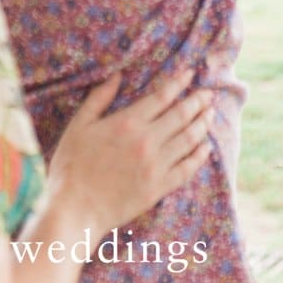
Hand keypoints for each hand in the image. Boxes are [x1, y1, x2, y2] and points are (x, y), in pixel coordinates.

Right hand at [48, 70, 212, 249]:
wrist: (75, 209)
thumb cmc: (71, 165)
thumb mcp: (79, 125)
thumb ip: (99, 98)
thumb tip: (117, 74)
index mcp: (128, 122)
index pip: (162, 96)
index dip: (179, 83)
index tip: (191, 73)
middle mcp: (147, 141)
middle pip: (181, 115)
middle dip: (197, 101)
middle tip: (209, 93)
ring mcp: (156, 166)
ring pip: (188, 139)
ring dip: (203, 124)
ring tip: (211, 114)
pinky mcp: (158, 188)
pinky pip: (187, 169)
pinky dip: (200, 156)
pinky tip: (206, 148)